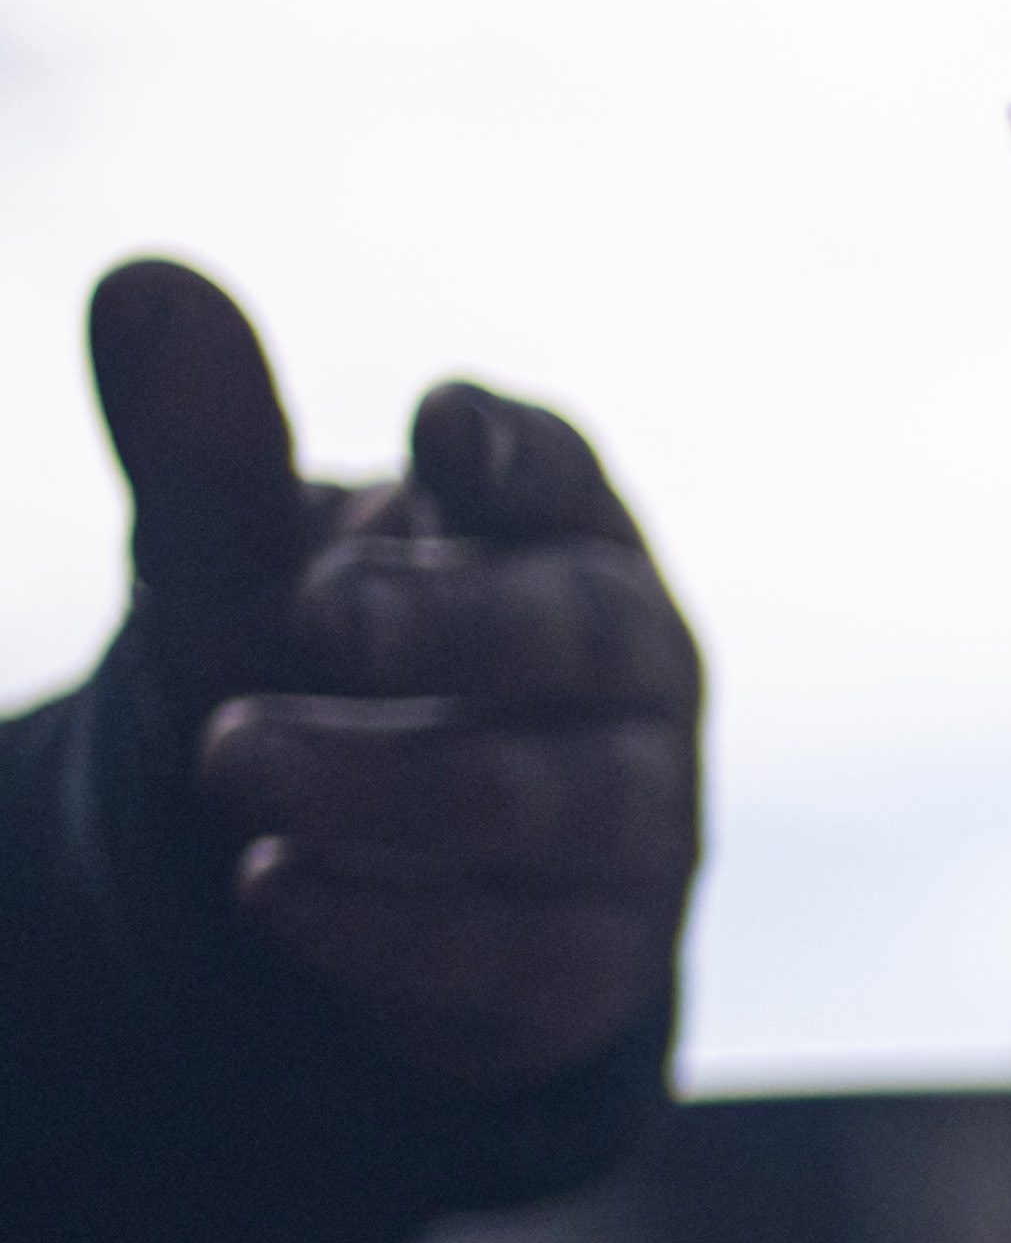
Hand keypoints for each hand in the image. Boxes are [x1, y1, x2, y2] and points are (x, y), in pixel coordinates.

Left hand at [83, 258, 700, 1091]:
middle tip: (316, 611)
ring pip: (562, 802)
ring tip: (234, 759)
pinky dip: (396, 925)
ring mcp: (636, 823)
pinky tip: (270, 889)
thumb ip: (201, 442)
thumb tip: (142, 280)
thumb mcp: (237, 559)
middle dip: (460, 626)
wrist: (354, 873)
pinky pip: (525, 952)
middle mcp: (628, 673)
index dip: (517, 460)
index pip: (566, 478)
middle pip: (591, 638)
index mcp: (555, 535)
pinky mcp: (597, 962)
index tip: (440, 435)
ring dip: (396, 782)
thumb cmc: (315, 672)